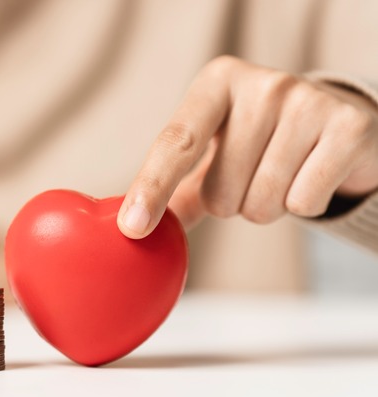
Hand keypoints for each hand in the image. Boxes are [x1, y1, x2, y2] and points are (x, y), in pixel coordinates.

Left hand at [118, 55, 377, 238]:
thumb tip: (133, 229)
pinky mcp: (348, 126)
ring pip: (261, 203)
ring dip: (265, 206)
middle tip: (253, 172)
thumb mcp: (214, 152)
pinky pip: (303, 203)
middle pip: (220, 191)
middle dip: (231, 202)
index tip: (132, 228)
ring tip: (284, 173)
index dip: (152, 188)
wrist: (340, 124)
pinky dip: (305, 204)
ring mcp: (308, 99)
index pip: (176, 143)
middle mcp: (262, 83)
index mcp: (216, 82)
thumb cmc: (261, 142)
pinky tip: (314, 173)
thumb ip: (173, 189)